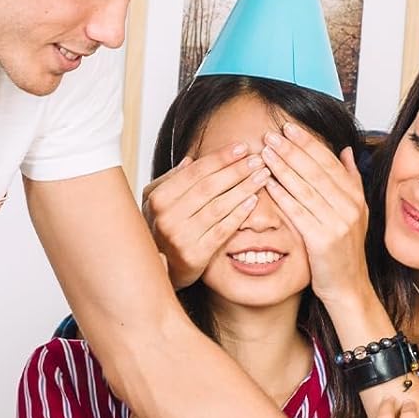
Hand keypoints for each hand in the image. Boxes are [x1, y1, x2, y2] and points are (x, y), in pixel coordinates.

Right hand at [141, 142, 267, 290]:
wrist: (160, 270)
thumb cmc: (161, 230)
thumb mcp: (157, 202)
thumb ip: (171, 180)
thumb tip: (190, 160)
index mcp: (159, 199)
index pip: (195, 172)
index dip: (220, 158)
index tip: (241, 147)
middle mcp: (168, 217)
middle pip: (209, 187)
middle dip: (236, 171)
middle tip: (257, 159)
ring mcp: (181, 237)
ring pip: (218, 207)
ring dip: (243, 189)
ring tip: (261, 176)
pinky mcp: (195, 255)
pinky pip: (222, 230)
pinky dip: (239, 214)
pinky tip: (253, 201)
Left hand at [261, 120, 370, 305]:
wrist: (348, 287)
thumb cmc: (344, 252)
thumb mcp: (356, 213)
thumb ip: (351, 180)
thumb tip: (346, 150)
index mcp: (355, 198)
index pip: (329, 162)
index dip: (308, 143)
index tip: (289, 129)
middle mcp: (349, 208)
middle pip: (316, 171)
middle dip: (292, 150)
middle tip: (272, 135)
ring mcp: (337, 224)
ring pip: (306, 188)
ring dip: (283, 168)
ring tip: (266, 152)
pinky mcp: (322, 240)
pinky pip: (298, 212)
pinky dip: (282, 195)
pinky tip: (268, 183)